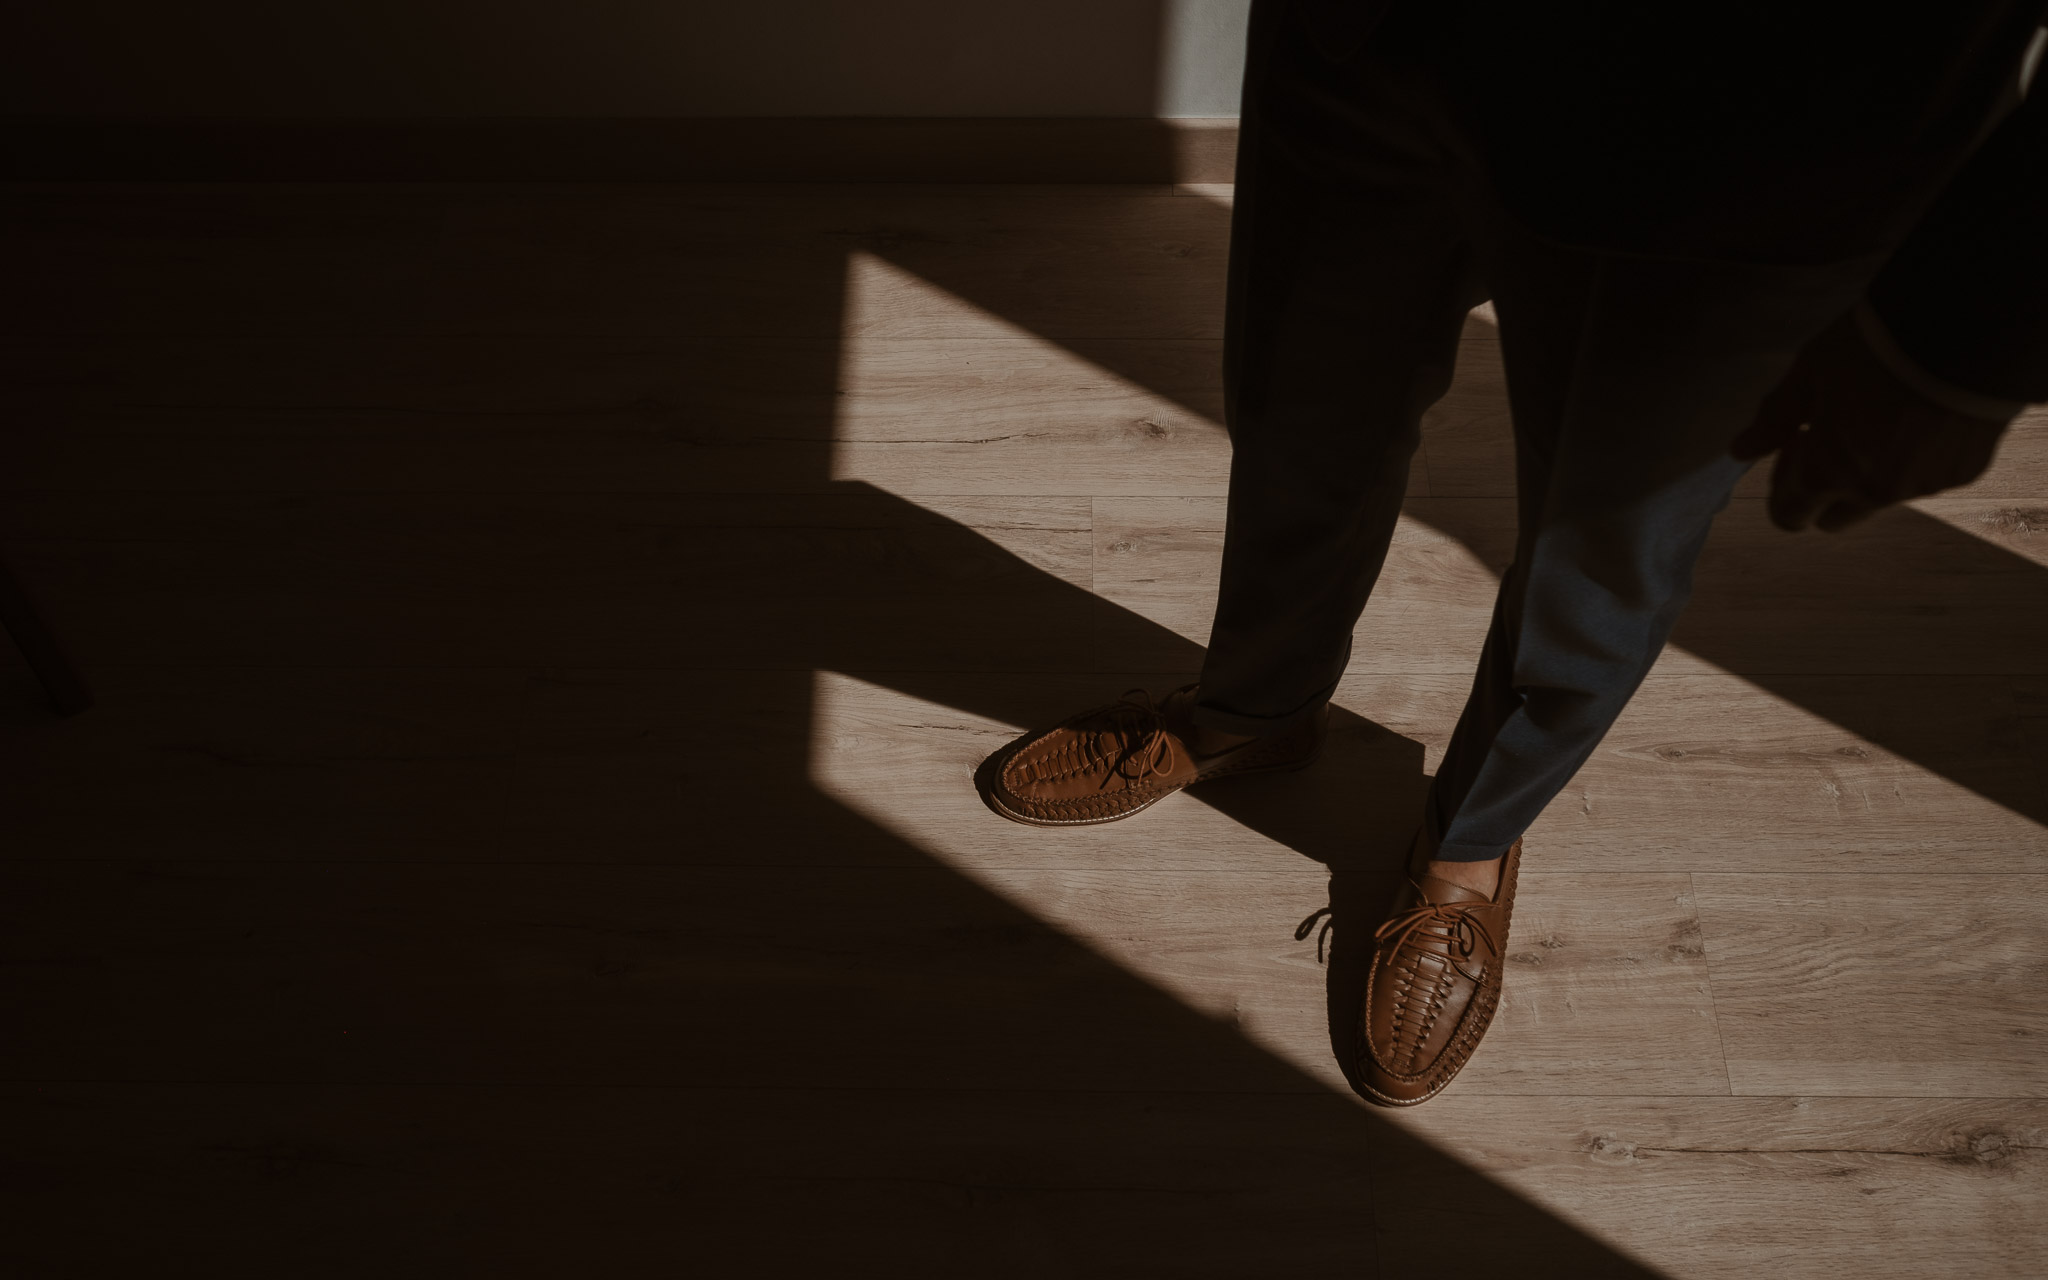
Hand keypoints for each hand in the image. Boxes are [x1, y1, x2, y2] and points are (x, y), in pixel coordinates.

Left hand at [1731, 312, 2009, 531]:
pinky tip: (1919, 417)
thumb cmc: (1874, 347)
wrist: (1967, 330)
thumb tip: (1739, 451)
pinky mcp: (1962, 474)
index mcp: (1827, 472)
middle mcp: (1873, 492)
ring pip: (1879, 499)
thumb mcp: (1811, 373)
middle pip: (1833, 518)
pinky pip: (1922, 480)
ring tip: (1878, 419)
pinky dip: (1912, 460)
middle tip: (1830, 437)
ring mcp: (1921, 486)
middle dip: (1823, 489)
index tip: (1792, 448)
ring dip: (1867, 474)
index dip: (1783, 488)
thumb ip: (1774, 419)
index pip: (1789, 517)